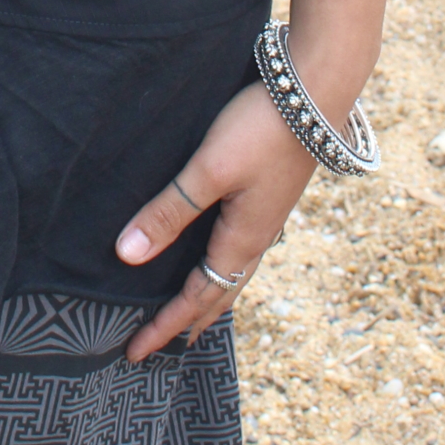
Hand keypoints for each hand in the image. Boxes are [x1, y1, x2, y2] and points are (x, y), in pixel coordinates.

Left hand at [115, 82, 315, 361]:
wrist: (316, 92)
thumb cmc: (260, 129)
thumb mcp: (208, 170)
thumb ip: (169, 211)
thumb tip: (128, 255)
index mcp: (242, 241)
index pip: (196, 298)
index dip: (164, 325)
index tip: (135, 352)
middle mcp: (257, 237)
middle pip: (219, 294)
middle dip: (187, 321)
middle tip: (159, 345)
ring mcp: (267, 217)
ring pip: (233, 273)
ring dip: (208, 297)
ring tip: (190, 313)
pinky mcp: (269, 196)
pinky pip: (242, 249)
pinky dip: (223, 267)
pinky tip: (218, 253)